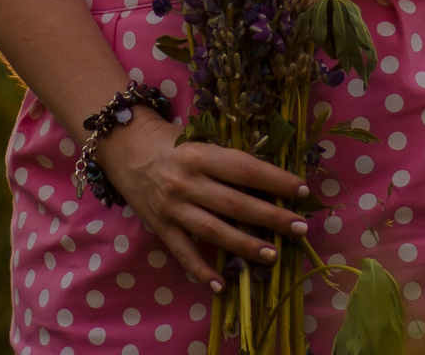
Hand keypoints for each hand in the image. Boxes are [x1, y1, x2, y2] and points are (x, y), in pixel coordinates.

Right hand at [95, 111, 309, 283]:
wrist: (123, 146)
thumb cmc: (170, 141)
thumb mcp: (199, 140)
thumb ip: (226, 161)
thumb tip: (268, 181)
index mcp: (200, 154)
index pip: (245, 169)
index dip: (275, 180)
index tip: (301, 190)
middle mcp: (186, 182)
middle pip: (235, 204)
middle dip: (271, 217)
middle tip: (300, 227)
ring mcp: (172, 208)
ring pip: (214, 231)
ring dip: (246, 245)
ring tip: (273, 255)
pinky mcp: (161, 227)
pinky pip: (184, 253)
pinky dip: (202, 271)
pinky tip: (222, 285)